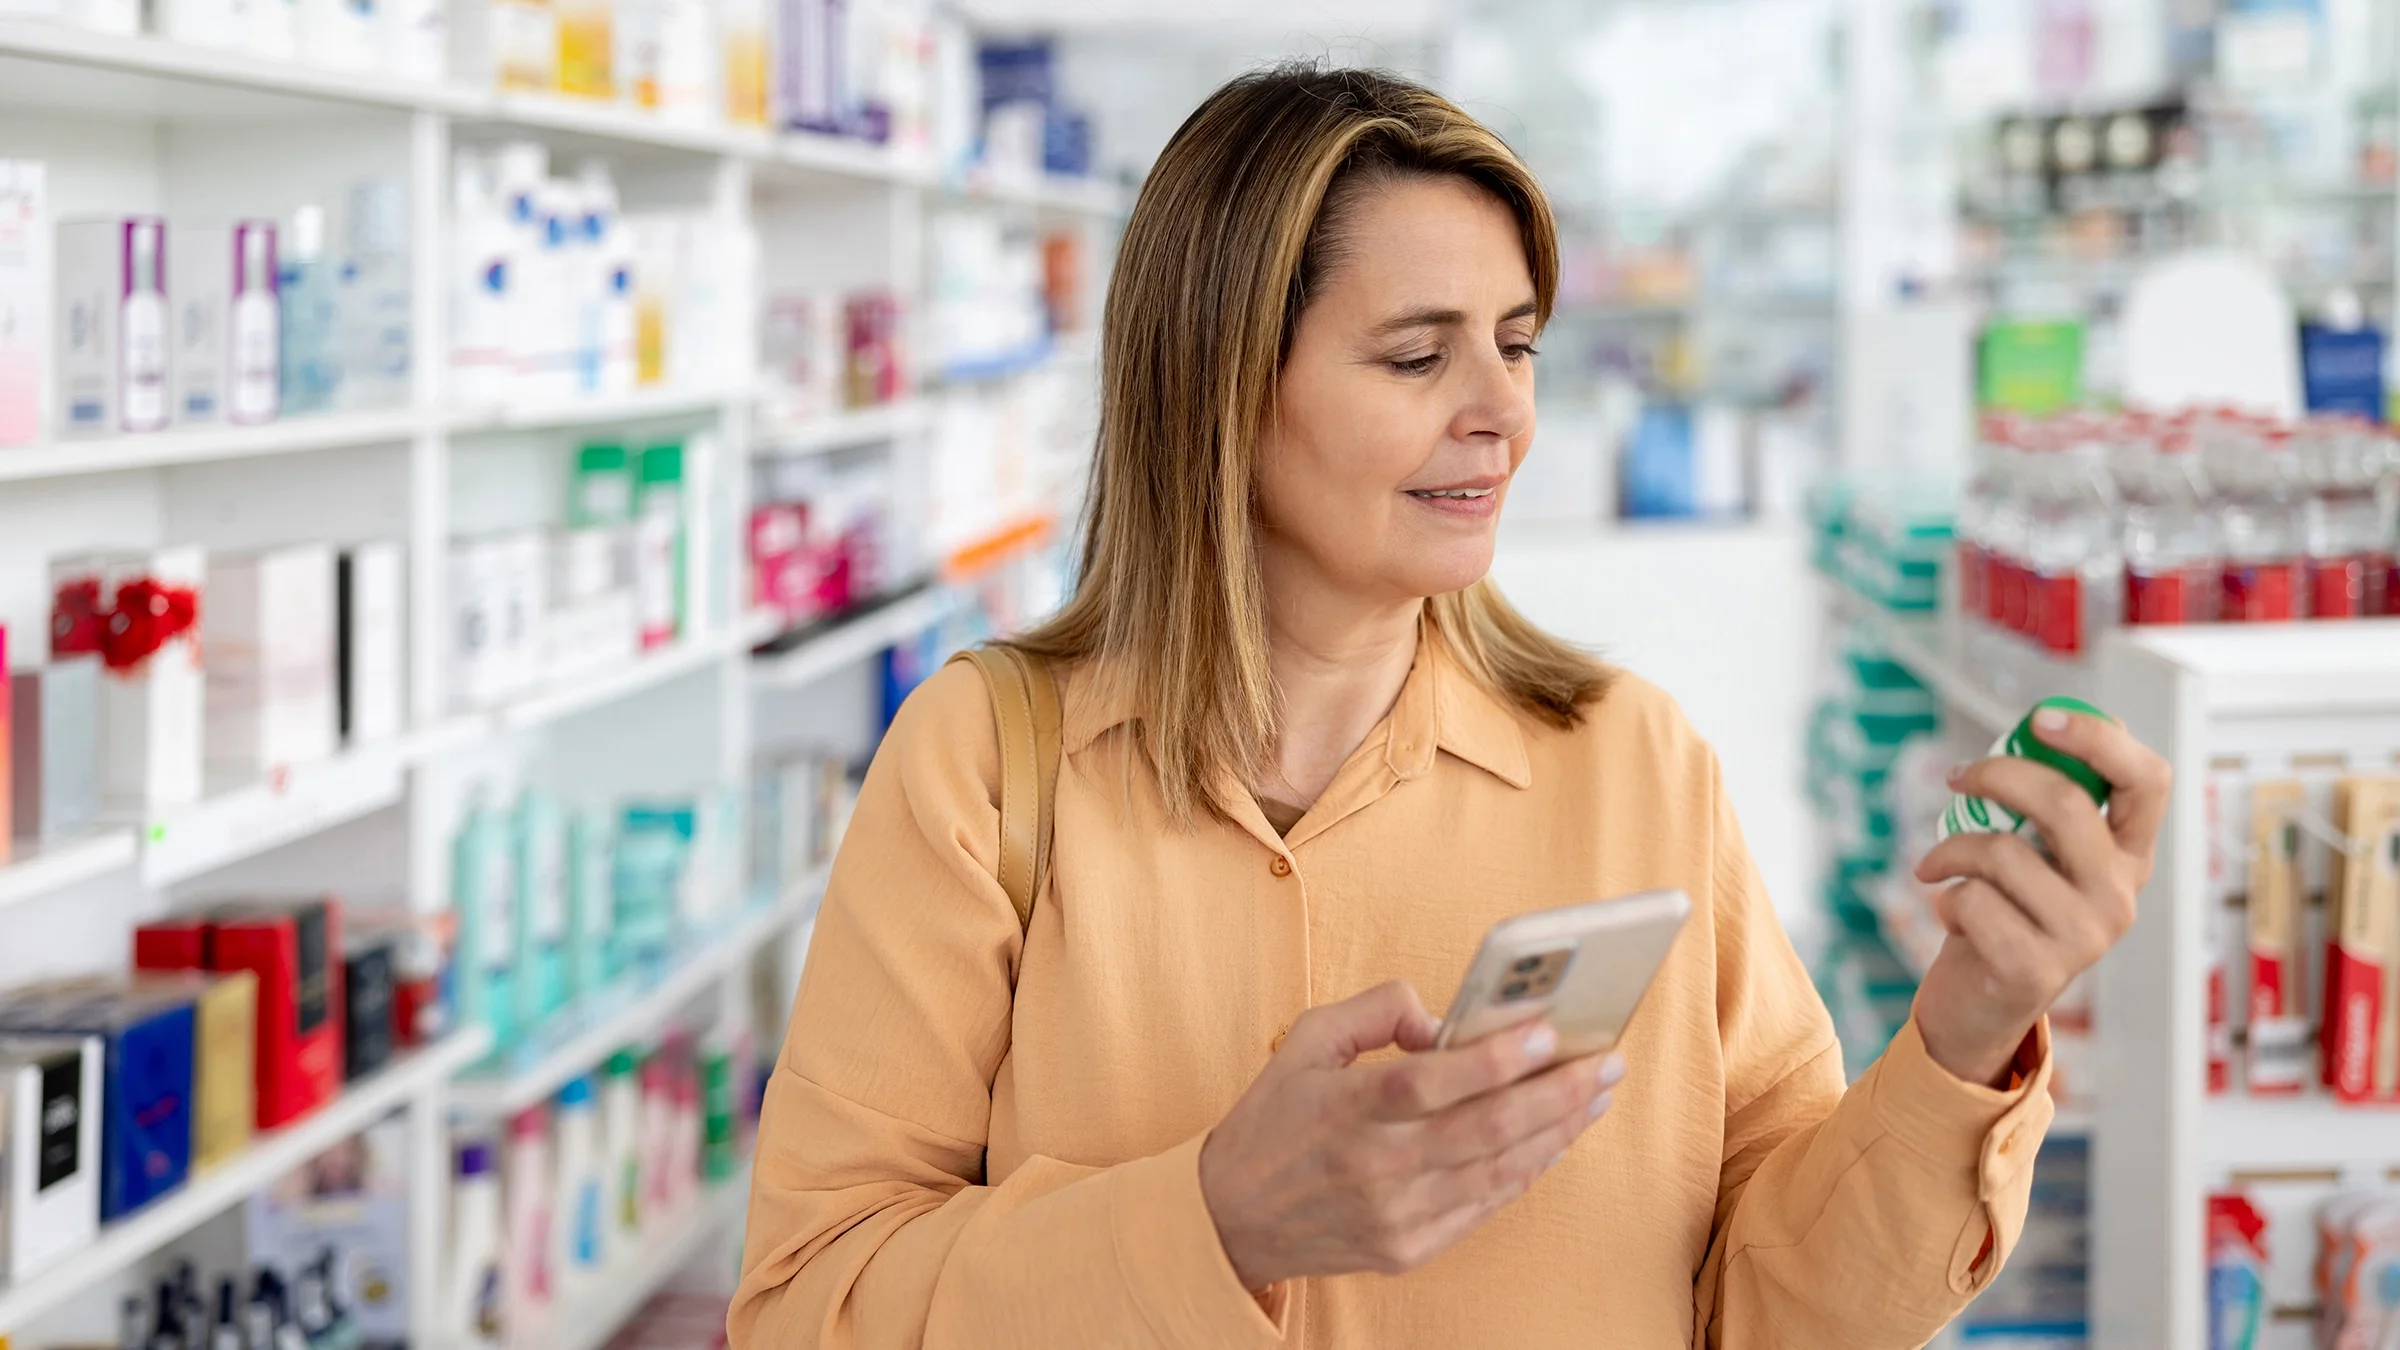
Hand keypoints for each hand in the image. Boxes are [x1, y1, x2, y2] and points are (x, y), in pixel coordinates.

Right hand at [1197, 980, 1621, 1290]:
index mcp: (1346, 1109)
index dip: (1493, 1058)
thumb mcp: (1305, 1041)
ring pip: (1497, 1171)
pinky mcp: (1408, 1249)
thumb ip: (1375, 1011)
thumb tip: (1445, 1018)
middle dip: (1555, 1094)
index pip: (1431, 1082)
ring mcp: (1395, 1216)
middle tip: (1603, 1062)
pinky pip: (1484, 1207)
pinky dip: (1526, 1172)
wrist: (1230, 1219)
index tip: (1546, 1030)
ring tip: (1594, 1097)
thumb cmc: (1272, 1121)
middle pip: (1483, 1129)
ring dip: (1556, 1132)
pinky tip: (1554, 1140)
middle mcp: (1374, 1167)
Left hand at [1911, 707, 2170, 1085]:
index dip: (2098, 739)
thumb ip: (2048, 804)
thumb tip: (2048, 725)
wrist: (1981, 1004)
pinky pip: (1972, 900)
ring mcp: (2085, 936)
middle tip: (1955, 777)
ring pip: (2002, 852)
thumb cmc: (2007, 912)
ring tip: (1937, 865)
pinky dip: (1944, 896)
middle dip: (1996, 775)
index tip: (2040, 719)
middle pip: (2065, 804)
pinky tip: (1949, 914)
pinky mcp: (2038, 969)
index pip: (2149, 781)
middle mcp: (2120, 895)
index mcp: (2128, 855)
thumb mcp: (2038, 854)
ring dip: (1949, 849)